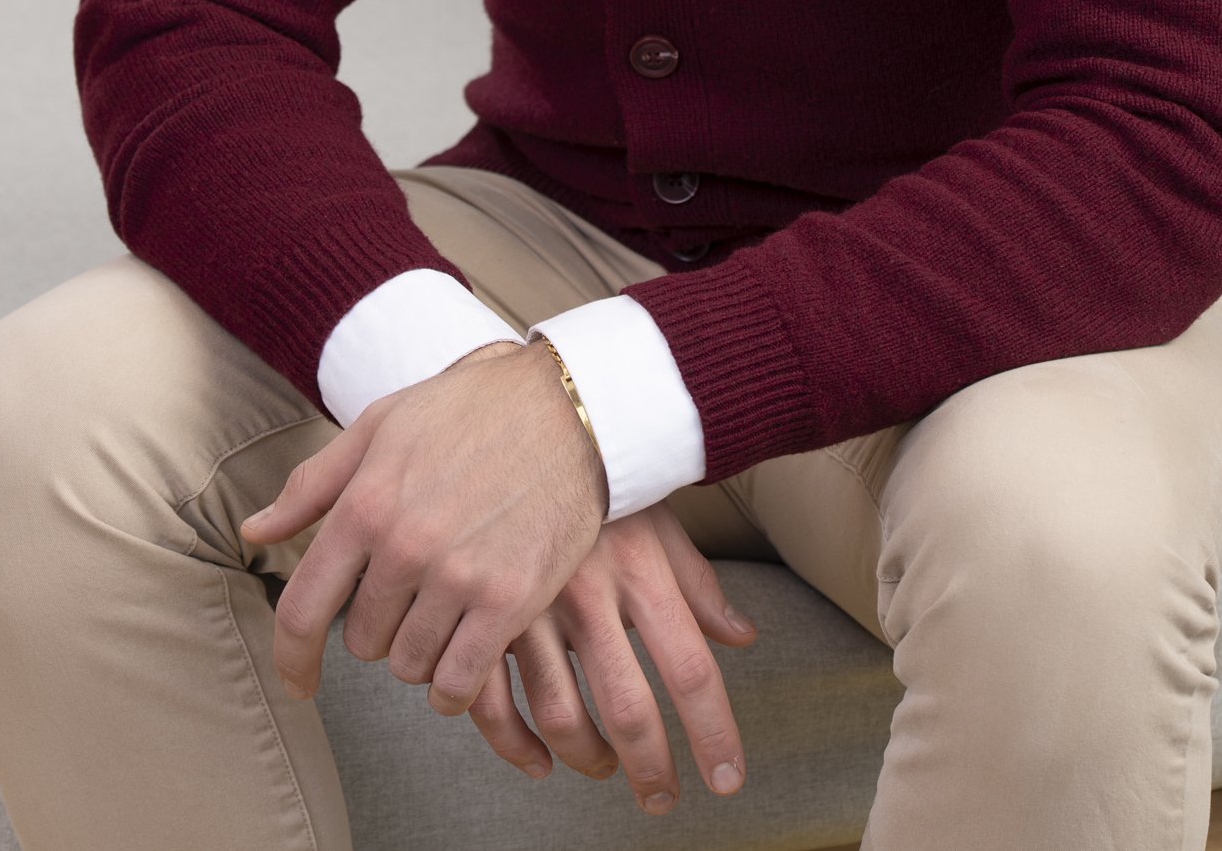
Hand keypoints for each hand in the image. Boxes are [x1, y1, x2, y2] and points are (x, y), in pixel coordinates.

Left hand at [239, 338, 606, 711]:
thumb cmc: (470, 408)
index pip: (302, 610)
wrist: (568, 405)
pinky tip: (466, 653)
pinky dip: (455, 683)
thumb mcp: (382, 425)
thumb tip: (255, 530)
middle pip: (362, 641)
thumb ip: (314, 484)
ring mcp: (459, 577)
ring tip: (445, 608)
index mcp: (365, 504)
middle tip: (411, 591)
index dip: (291, 658)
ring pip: (409, 665)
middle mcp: (405, 547)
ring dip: (420, 650)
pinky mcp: (510, 600)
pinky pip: (460, 683)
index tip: (298, 681)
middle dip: (378, 625)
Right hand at [469, 505, 756, 817]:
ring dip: (588, 759)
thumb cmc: (598, 474)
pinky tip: (538, 760)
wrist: (524, 423)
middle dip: (651, 768)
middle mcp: (587, 592)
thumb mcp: (659, 518)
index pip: (690, 670)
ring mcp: (528, 605)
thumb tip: (742, 638)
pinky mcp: (480, 612)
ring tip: (604, 768)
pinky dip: (514, 746)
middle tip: (662, 798)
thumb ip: (699, 584)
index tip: (726, 779)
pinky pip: (490, 702)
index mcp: (639, 569)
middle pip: (628, 707)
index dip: (713, 734)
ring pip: (559, 716)